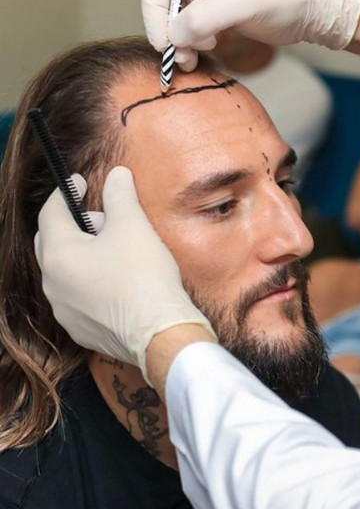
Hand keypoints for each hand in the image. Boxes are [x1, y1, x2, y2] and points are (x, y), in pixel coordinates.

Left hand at [34, 167, 216, 381]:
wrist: (160, 332)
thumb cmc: (143, 277)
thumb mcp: (132, 225)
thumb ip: (119, 196)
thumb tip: (117, 175)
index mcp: (58, 254)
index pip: (50, 212)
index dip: (66, 192)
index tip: (81, 182)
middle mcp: (53, 284)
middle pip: (52, 242)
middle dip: (74, 224)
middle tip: (102, 217)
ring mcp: (64, 310)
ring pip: (65, 271)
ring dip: (83, 254)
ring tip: (114, 249)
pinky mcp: (81, 330)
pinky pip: (78, 297)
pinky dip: (90, 282)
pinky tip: (116, 279)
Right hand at [140, 0, 359, 69]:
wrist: (311, 10)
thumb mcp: (238, 3)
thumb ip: (199, 18)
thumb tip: (173, 36)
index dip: (152, 11)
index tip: (166, 41)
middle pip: (160, 0)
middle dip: (168, 31)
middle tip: (182, 56)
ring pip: (173, 17)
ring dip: (179, 40)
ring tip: (195, 56)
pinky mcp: (214, 8)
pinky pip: (189, 27)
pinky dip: (191, 42)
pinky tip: (209, 47)